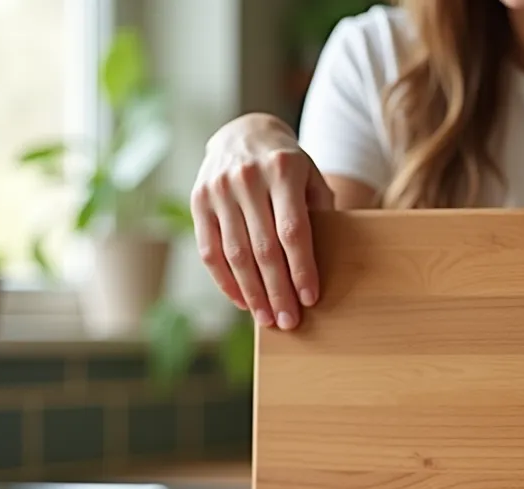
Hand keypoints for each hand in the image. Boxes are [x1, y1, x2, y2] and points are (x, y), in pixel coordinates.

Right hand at [191, 114, 333, 329]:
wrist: (244, 133)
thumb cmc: (288, 165)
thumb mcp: (311, 177)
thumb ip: (320, 213)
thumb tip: (325, 265)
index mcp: (282, 170)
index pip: (293, 231)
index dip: (301, 268)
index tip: (310, 299)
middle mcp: (247, 178)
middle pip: (263, 248)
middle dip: (277, 290)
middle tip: (289, 321)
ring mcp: (218, 189)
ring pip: (235, 254)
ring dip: (252, 292)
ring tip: (267, 319)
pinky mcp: (198, 201)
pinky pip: (209, 251)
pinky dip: (225, 281)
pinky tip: (242, 300)